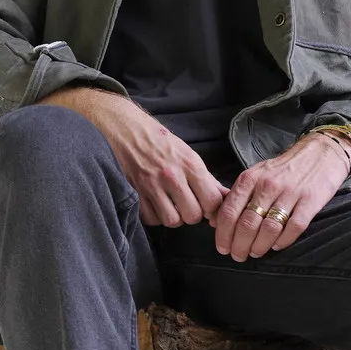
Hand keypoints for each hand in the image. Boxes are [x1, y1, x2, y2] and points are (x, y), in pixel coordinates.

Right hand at [45, 86, 226, 227]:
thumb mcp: (188, 153)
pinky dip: (154, 216)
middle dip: (191, 214)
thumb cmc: (159, 140)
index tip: (207, 206)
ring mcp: (151, 185)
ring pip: (172, 220)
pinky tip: (155, 205)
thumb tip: (225, 195)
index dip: (212, 210)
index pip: (211, 201)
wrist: (125, 129)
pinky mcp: (134, 192)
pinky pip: (150, 219)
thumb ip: (207, 178)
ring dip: (173, 216)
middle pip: (192, 215)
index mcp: (190, 164)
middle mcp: (172, 176)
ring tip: (171, 206)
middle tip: (187, 204)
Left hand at [210, 130, 350, 261]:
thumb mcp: (256, 174)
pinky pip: (294, 227)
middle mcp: (267, 186)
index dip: (223, 235)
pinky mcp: (310, 200)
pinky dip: (283, 241)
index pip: (229, 211)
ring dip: (259, 246)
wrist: (321, 153)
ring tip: (255, 253)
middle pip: (247, 223)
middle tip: (238, 256)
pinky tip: (277, 246)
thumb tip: (216, 222)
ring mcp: (290, 193)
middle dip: (239, 245)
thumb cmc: (284, 168)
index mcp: (249, 179)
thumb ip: (238, 196)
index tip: (222, 248)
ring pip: (269, 228)